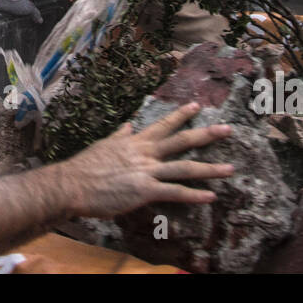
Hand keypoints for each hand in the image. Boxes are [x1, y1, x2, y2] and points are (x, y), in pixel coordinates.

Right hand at [62, 102, 235, 216]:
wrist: (72, 184)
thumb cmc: (85, 167)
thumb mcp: (104, 145)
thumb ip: (120, 136)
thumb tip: (128, 125)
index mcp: (135, 141)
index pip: (163, 124)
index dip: (181, 114)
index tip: (197, 105)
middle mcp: (145, 153)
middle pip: (181, 140)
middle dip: (206, 134)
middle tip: (228, 129)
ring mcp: (146, 171)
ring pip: (185, 167)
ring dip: (210, 168)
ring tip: (230, 168)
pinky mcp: (145, 191)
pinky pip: (175, 192)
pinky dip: (194, 195)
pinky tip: (211, 196)